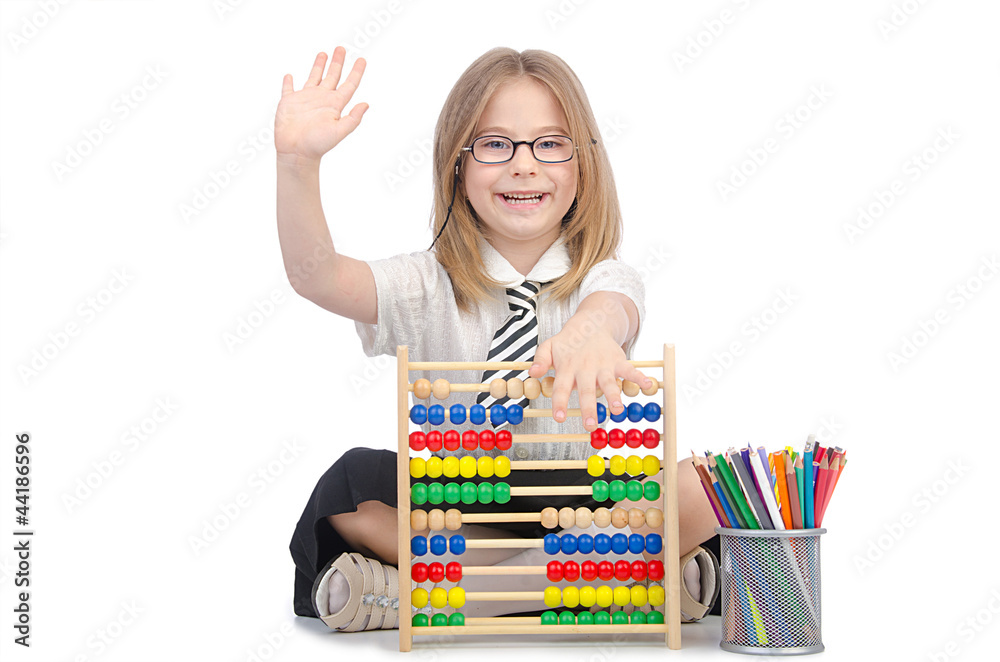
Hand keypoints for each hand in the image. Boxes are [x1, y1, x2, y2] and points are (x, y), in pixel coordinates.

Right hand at [275, 47, 368, 165]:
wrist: (296, 152)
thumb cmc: (317, 144)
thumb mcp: (339, 131)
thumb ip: (352, 118)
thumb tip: (366, 104)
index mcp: (334, 104)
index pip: (349, 84)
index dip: (356, 72)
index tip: (362, 59)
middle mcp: (321, 99)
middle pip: (332, 76)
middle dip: (337, 62)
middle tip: (342, 48)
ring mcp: (305, 100)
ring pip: (314, 77)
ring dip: (318, 66)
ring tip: (323, 53)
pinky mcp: (289, 103)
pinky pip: (288, 89)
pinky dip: (288, 82)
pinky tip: (290, 76)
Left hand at [528, 321, 650, 432]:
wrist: (591, 322)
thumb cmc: (568, 342)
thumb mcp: (550, 346)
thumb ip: (541, 360)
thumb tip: (533, 373)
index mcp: (568, 366)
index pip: (562, 387)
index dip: (560, 402)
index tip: (559, 418)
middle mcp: (585, 367)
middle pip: (586, 390)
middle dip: (588, 408)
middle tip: (589, 425)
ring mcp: (603, 364)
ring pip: (608, 383)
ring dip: (613, 396)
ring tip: (617, 411)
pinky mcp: (618, 361)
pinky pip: (630, 370)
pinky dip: (640, 377)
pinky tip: (648, 386)